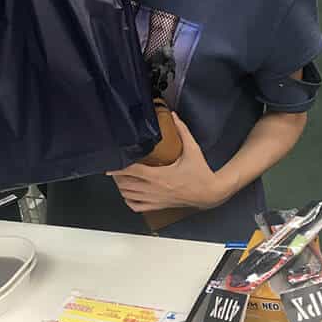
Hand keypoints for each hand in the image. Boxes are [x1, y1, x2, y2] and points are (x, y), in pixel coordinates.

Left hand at [108, 113, 235, 212]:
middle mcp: (155, 189)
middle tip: (114, 168)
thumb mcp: (193, 149)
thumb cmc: (201, 172)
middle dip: (117, 177)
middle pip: (127, 185)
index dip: (119, 169)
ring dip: (121, 187)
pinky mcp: (159, 206)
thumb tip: (174, 115)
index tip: (110, 165)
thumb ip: (183, 130)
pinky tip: (128, 194)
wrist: (210, 193)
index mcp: (161, 175)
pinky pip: (138, 207)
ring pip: (129, 196)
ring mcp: (156, 199)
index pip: (133, 172)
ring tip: (118, 178)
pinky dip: (129, 201)